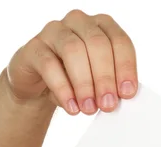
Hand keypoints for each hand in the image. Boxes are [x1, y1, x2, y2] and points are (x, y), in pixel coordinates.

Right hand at [6, 10, 137, 113]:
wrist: (40, 87)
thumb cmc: (75, 81)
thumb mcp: (97, 83)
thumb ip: (110, 86)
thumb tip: (118, 99)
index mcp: (102, 27)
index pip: (119, 41)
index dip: (125, 67)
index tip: (127, 93)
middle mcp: (79, 22)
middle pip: (97, 44)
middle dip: (105, 78)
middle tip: (108, 104)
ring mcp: (54, 31)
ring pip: (73, 50)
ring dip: (84, 83)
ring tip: (89, 108)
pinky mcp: (34, 48)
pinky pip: (49, 64)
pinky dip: (63, 89)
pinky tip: (71, 107)